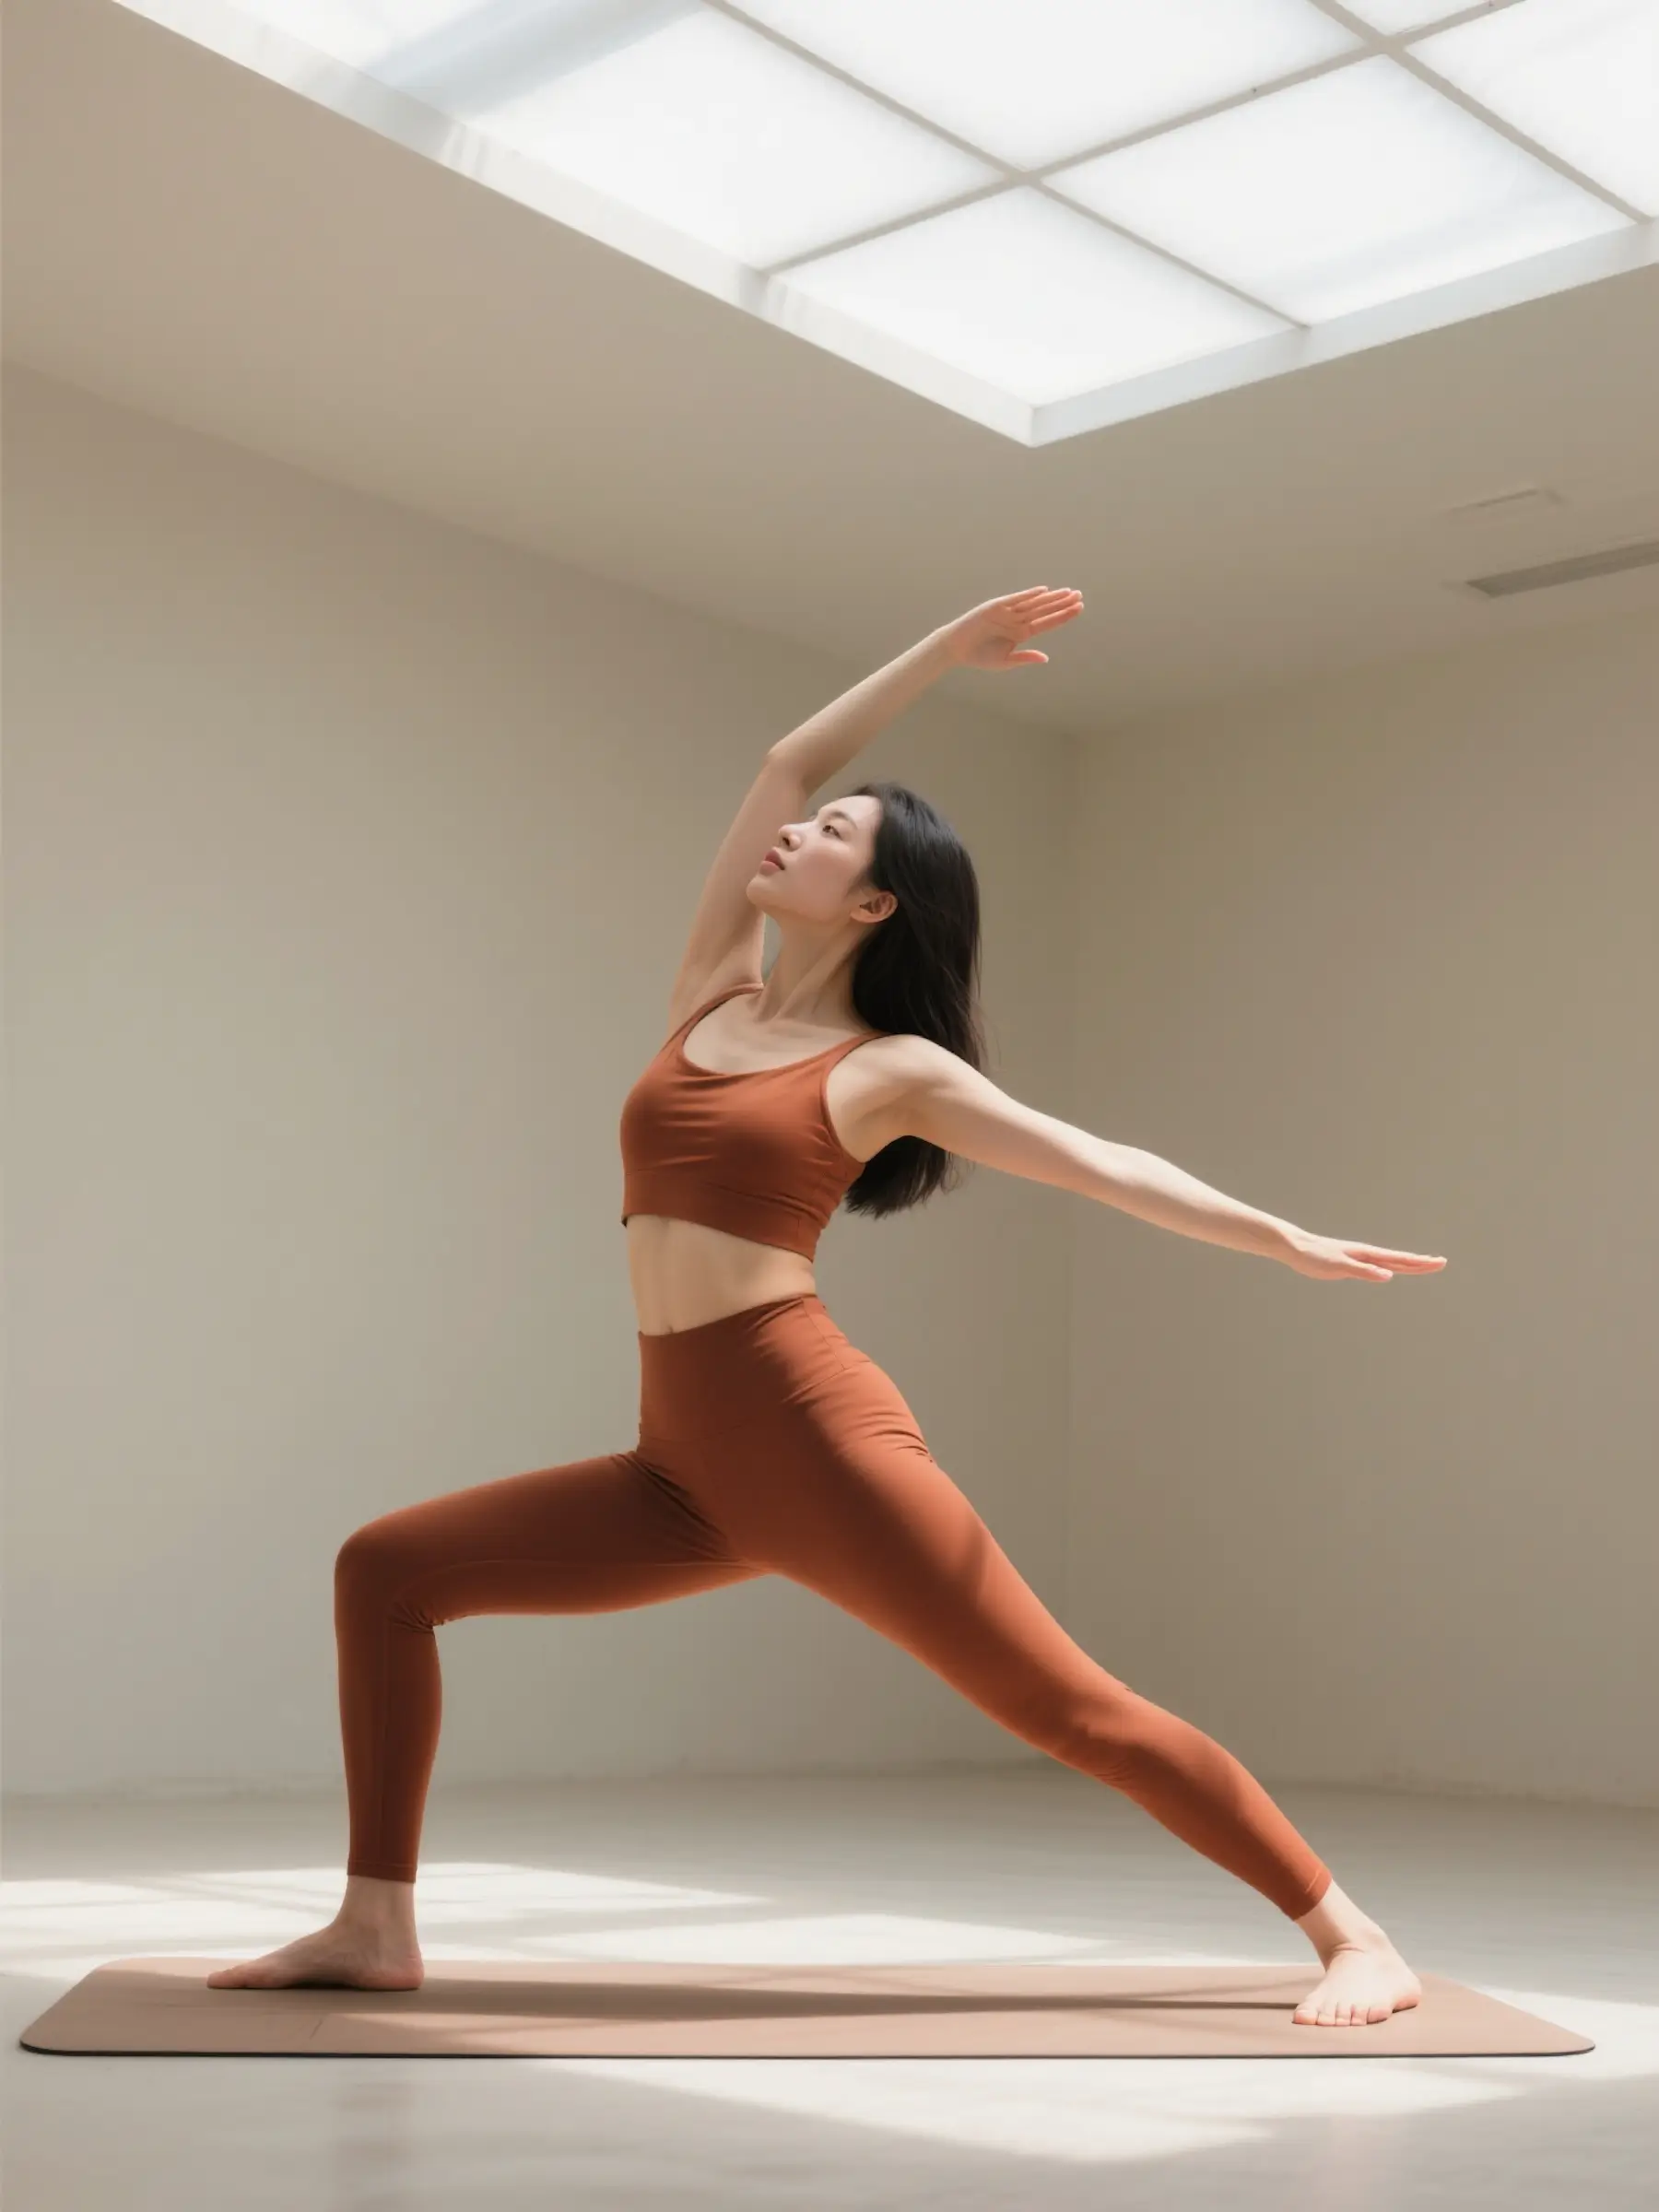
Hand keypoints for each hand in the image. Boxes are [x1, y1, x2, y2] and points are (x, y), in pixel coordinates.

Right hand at [942, 586, 1082, 669]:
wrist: (956, 649)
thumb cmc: (979, 656)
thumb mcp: (1005, 661)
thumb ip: (1025, 658)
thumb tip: (1046, 658)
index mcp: (1022, 633)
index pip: (1047, 623)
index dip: (1063, 616)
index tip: (1079, 609)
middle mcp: (1018, 620)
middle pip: (1044, 610)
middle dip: (1062, 603)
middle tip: (1080, 595)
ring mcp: (1008, 612)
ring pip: (1034, 603)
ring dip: (1050, 597)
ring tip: (1068, 591)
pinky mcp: (996, 606)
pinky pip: (1015, 599)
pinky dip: (1028, 595)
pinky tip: (1043, 591)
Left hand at [1280, 1230, 1447, 1282]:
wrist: (1296, 1247)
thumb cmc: (1315, 1256)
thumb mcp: (1339, 1266)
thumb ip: (1364, 1271)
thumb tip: (1389, 1276)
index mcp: (1368, 1255)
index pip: (1400, 1260)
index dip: (1421, 1263)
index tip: (1440, 1262)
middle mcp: (1367, 1255)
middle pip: (1400, 1260)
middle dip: (1421, 1262)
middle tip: (1442, 1262)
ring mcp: (1360, 1258)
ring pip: (1390, 1262)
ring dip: (1408, 1264)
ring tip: (1423, 1264)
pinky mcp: (1352, 1262)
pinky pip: (1377, 1266)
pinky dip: (1390, 1268)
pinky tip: (1391, 1271)